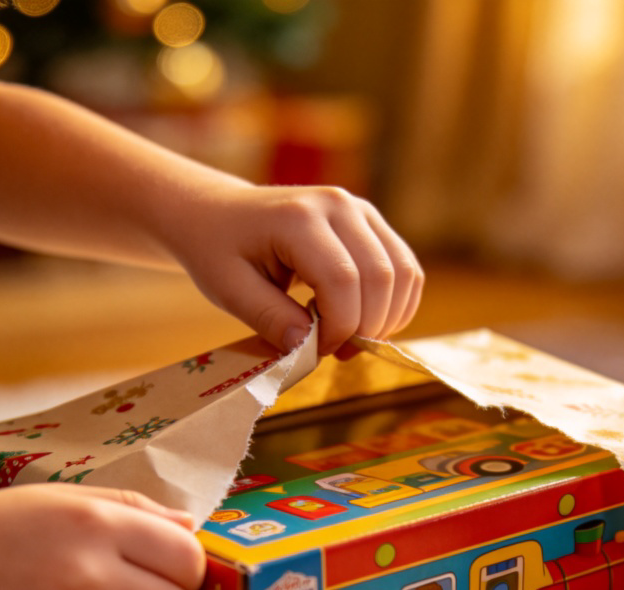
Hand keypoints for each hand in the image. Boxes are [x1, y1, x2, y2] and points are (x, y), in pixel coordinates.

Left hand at [166, 183, 423, 355]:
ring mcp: (360, 210)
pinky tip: (364, 321)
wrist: (218, 212)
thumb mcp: (228, 290)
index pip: (342, 281)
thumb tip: (307, 350)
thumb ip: (270, 319)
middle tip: (334, 351)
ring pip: (403, 274)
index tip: (316, 351)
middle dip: (366, 328)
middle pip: (381, 277)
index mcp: (299, 217)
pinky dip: (395, 305)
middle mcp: (338, 205)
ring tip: (349, 338)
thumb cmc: (219, 250)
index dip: (338, 327)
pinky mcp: (371, 222)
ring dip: (386, 319)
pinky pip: (405, 269)